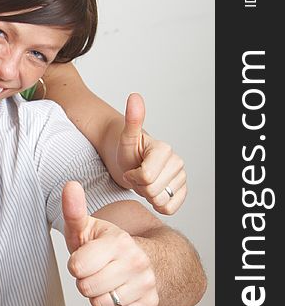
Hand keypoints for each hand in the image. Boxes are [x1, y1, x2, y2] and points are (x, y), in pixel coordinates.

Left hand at [62, 181, 158, 305]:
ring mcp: (146, 283)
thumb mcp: (87, 228)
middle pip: (86, 289)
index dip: (76, 265)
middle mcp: (136, 261)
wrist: (147, 260)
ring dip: (98, 298)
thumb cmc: (106, 246)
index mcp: (118, 241)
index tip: (86, 258)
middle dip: (86, 283)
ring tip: (107, 283)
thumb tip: (70, 184)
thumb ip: (74, 210)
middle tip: (96, 272)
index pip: (77, 268)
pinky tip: (117, 297)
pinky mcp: (150, 303)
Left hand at [117, 93, 186, 214]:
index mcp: (165, 150)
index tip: (130, 169)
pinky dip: (158, 205)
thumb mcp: (125, 138)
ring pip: (160, 201)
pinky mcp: (181, 191)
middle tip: (135, 176)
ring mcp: (181, 177)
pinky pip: (170, 208)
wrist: (129, 161)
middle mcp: (177, 162)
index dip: (132, 177)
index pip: (146, 177)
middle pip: (152, 191)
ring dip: (146, 195)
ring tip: (142, 183)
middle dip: (139, 187)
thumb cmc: (125, 151)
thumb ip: (132, 120)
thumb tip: (134, 97)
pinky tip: (152, 192)